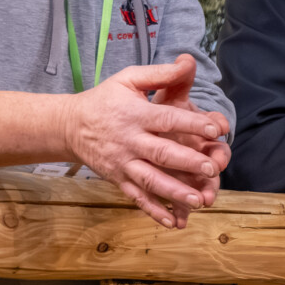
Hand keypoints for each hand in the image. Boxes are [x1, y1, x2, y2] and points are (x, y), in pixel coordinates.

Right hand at [61, 58, 229, 229]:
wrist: (68, 126)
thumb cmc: (105, 100)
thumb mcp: (128, 79)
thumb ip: (159, 74)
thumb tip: (188, 62)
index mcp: (136, 115)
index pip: (167, 119)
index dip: (192, 123)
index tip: (215, 129)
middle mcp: (130, 141)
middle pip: (161, 153)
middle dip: (187, 162)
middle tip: (211, 169)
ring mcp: (123, 164)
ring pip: (151, 181)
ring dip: (174, 192)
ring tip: (197, 200)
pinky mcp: (118, 180)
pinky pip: (137, 198)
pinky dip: (154, 211)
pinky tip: (174, 222)